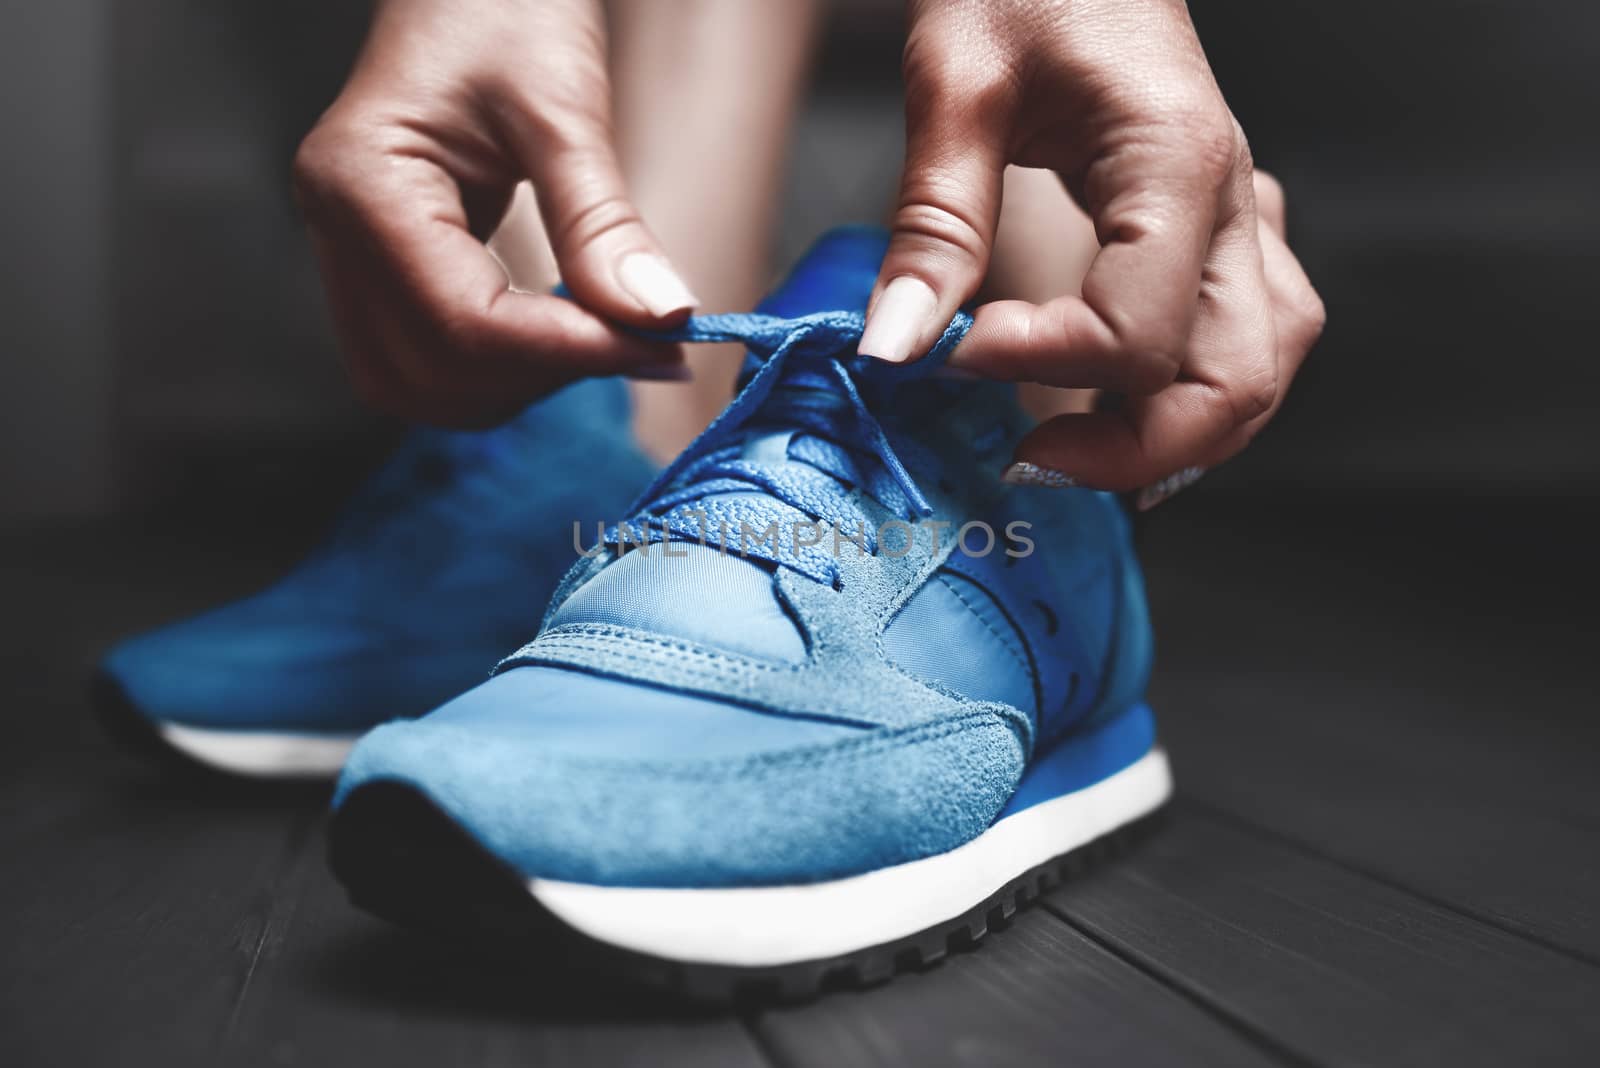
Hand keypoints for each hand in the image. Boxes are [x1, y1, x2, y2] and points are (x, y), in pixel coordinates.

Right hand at [293, 0, 695, 426]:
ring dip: (519, 386)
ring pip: (420, 386)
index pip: (462, 321)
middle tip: (645, 345)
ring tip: (607, 341)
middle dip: (543, 375)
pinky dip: (501, 369)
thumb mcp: (562, 105)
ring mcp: (348, 255)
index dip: (567, 352)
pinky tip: (567, 336)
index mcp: (361, 182)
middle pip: (432, 371)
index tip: (661, 347)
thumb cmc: (504, 5)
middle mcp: (335, 230)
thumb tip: (660, 318)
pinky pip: (427, 359)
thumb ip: (602, 223)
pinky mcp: (381, 269)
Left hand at [862, 0, 1324, 494]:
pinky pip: (1248, 338)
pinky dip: (1192, 394)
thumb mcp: (954, 84)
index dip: (1043, 365)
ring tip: (1071, 448)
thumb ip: (934, 224)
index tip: (955, 356)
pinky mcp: (1226, 226)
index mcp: (1175, 163)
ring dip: (1176, 437)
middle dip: (1133, 450)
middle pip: (1234, 382)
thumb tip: (897, 349)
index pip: (1137, 330)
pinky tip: (1122, 402)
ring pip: (1259, 372)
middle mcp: (1234, 201)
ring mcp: (1243, 217)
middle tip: (1027, 458)